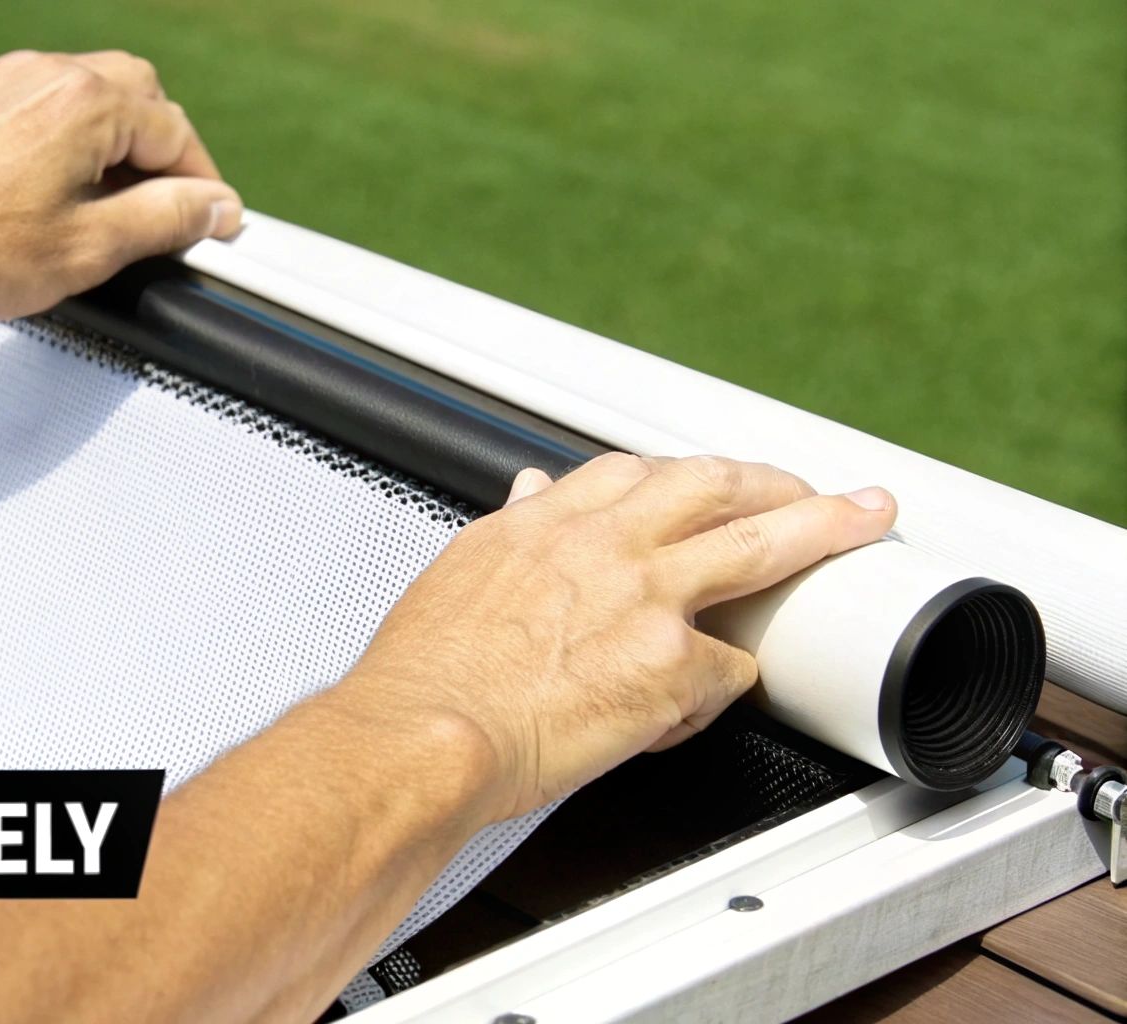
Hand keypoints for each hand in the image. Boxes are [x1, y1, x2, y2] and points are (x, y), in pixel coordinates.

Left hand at [0, 50, 242, 319]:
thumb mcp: (87, 250)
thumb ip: (164, 221)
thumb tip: (216, 206)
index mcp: (85, 104)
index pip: (175, 133)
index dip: (203, 184)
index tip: (210, 222)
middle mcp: (46, 73)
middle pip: (137, 94)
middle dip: (159, 150)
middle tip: (161, 208)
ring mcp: (3, 76)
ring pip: (87, 91)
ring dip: (110, 139)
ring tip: (101, 203)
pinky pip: (38, 100)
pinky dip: (61, 135)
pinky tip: (46, 188)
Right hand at [341, 454, 897, 822]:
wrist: (423, 734)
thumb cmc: (426, 679)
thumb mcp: (457, 575)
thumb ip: (508, 532)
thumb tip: (526, 492)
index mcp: (543, 524)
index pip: (631, 474)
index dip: (681, 476)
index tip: (705, 483)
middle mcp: (601, 546)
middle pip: (712, 486)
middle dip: (774, 480)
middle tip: (813, 486)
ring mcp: (645, 599)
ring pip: (757, 546)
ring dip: (821, 528)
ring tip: (863, 519)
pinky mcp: (672, 665)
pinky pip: (731, 673)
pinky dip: (720, 693)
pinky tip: (697, 710)